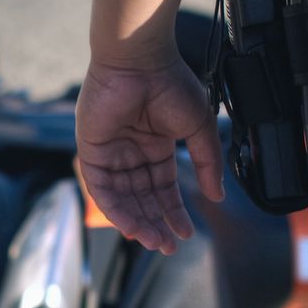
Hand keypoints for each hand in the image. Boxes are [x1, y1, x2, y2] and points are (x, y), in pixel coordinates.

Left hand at [76, 52, 224, 254]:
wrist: (139, 59)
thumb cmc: (170, 84)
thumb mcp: (198, 128)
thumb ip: (207, 162)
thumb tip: (216, 196)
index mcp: (155, 145)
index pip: (163, 187)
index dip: (174, 211)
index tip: (186, 233)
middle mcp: (131, 152)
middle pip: (142, 198)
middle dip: (156, 223)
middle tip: (168, 247)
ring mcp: (110, 152)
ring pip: (123, 198)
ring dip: (138, 222)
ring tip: (155, 241)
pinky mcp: (91, 151)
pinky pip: (102, 189)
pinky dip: (116, 209)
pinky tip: (132, 226)